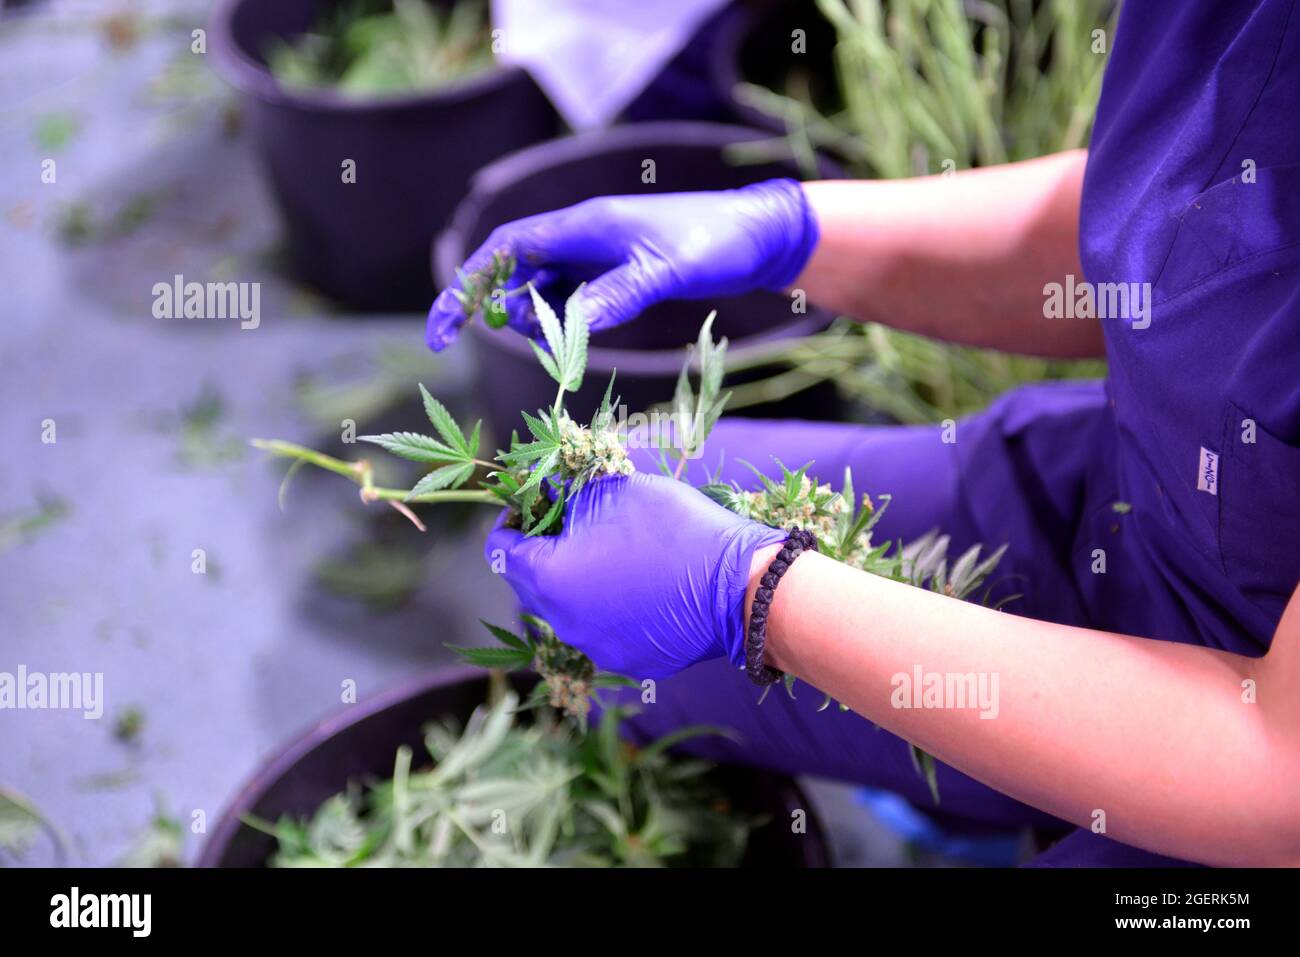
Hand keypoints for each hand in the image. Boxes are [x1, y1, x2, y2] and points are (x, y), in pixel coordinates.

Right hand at [426, 178, 818, 350]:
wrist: (756, 236)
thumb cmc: (712, 243)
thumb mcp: (663, 271)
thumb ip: (615, 296)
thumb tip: (569, 328)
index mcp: (580, 226)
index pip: (503, 252)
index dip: (467, 287)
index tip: (444, 329)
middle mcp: (580, 237)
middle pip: (513, 272)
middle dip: (497, 310)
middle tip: (499, 345)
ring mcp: (595, 255)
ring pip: (540, 289)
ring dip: (536, 320)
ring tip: (561, 345)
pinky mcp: (613, 273)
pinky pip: (569, 298)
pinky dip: (563, 321)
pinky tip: (578, 338)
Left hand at [484, 473, 786, 678]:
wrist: (738, 587)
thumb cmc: (672, 530)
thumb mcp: (611, 491)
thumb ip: (567, 494)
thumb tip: (548, 493)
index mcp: (548, 578)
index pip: (501, 549)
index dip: (513, 519)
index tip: (537, 501)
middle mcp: (562, 622)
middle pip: (530, 583)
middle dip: (543, 549)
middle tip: (574, 521)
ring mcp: (595, 647)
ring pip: (568, 608)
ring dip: (578, 579)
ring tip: (614, 552)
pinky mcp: (628, 661)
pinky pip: (603, 628)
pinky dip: (610, 606)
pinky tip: (641, 584)